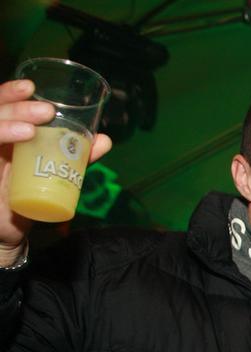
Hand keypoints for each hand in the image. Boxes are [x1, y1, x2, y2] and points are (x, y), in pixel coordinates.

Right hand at [0, 79, 112, 263]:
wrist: (10, 230)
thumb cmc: (30, 194)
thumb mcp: (56, 172)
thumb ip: (78, 156)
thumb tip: (105, 139)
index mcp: (4, 133)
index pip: (1, 105)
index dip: (9, 92)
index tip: (32, 86)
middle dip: (16, 106)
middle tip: (46, 111)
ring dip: (6, 123)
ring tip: (31, 129)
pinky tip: (18, 140)